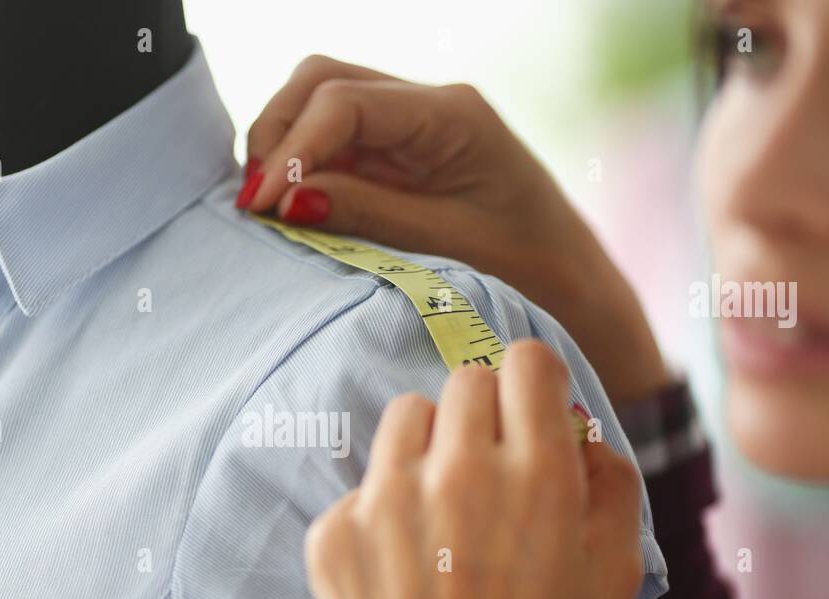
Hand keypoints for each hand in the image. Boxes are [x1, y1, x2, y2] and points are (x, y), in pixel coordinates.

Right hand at [240, 55, 667, 403]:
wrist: (574, 288)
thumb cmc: (530, 271)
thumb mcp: (445, 250)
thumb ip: (366, 216)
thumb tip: (285, 199)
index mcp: (453, 115)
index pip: (345, 101)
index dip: (292, 149)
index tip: (262, 205)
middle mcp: (430, 105)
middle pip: (323, 80)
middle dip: (277, 133)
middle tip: (254, 202)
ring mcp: (413, 125)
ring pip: (320, 101)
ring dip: (283, 145)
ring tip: (265, 206)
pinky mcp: (400, 153)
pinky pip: (335, 140)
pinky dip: (302, 165)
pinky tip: (287, 205)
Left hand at [304, 342, 644, 598]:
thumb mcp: (616, 574)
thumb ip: (609, 481)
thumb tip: (576, 432)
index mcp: (535, 474)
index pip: (526, 362)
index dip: (535, 383)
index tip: (531, 411)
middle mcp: (457, 471)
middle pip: (466, 382)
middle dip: (486, 415)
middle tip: (491, 470)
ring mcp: (386, 500)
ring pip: (407, 417)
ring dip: (429, 447)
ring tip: (441, 509)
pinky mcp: (336, 533)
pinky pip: (364, 485)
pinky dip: (384, 511)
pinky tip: (402, 566)